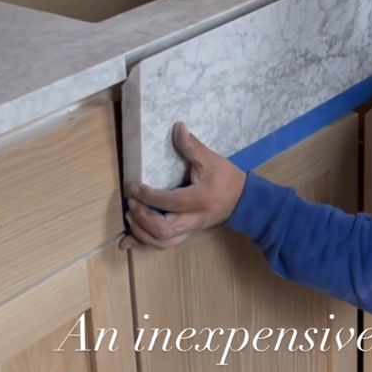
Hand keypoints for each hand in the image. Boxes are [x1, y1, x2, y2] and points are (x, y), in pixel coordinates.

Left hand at [119, 121, 246, 252]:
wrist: (243, 201)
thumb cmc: (227, 179)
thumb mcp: (211, 160)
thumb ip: (192, 146)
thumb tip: (177, 126)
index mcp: (199, 199)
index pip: (169, 201)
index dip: (148, 196)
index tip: (132, 186)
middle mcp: (193, 219)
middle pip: (163, 229)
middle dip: (142, 217)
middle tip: (130, 202)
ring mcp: (189, 229)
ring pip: (162, 241)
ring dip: (141, 232)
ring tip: (130, 216)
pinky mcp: (186, 234)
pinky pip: (164, 245)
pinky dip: (144, 243)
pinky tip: (128, 241)